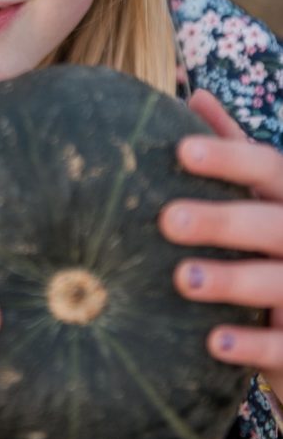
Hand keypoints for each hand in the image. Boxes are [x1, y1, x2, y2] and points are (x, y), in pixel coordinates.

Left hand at [158, 88, 282, 403]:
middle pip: (271, 224)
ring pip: (278, 282)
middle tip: (167, 220)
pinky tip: (214, 343)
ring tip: (183, 279)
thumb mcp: (263, 190)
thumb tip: (196, 93)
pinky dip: (253, 345)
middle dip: (220, 221)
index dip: (228, 157)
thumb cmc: (273, 238)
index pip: (268, 165)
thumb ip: (235, 146)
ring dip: (231, 280)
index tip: (182, 151)